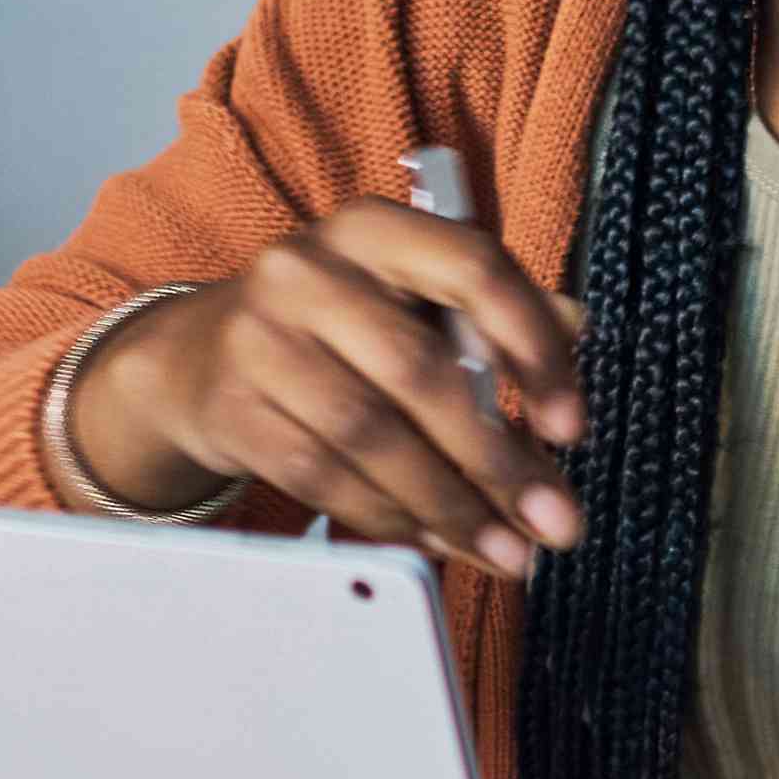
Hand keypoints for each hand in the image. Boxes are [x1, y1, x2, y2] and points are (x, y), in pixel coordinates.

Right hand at [67, 200, 589, 571]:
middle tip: (553, 522)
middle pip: (419, 370)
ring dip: (450, 506)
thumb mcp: (410, 296)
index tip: (572, 426)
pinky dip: (388, 516)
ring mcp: (258, 339)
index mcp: (373, 228)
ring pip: (371, 435)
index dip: (533, 348)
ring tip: (507, 550)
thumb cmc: (336, 327)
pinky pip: (323, 476)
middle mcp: (307, 270)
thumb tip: (577, 327)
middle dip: (497, 460)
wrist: (200, 359)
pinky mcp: (230, 409)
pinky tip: (434, 539)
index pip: (471, 268)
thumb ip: (493, 310)